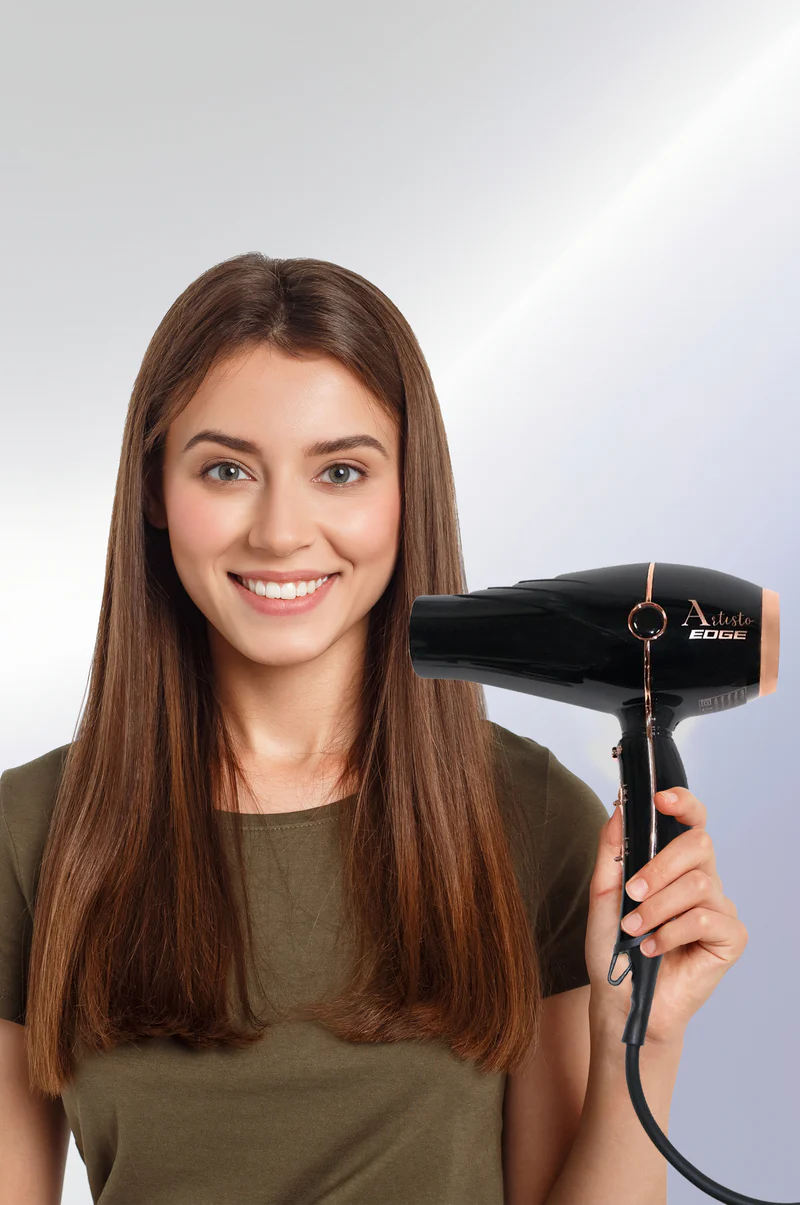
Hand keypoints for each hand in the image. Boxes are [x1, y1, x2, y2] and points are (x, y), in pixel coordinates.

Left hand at [584, 786, 748, 1046]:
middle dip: (660, 865)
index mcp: (674, 863)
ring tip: (634, 929)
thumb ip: (612, 848)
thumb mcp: (602, 892)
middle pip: (699, 843)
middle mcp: (701, 879)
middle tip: (631, 893)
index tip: (660, 798)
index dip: (682, 803)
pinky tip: (654, 948)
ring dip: (658, 906)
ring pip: (698, 883)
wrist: (622, 1000)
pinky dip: (673, 932)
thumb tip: (620, 806)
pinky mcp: (730, 937)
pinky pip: (707, 918)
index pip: (691, 820)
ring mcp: (719, 907)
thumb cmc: (614, 947)